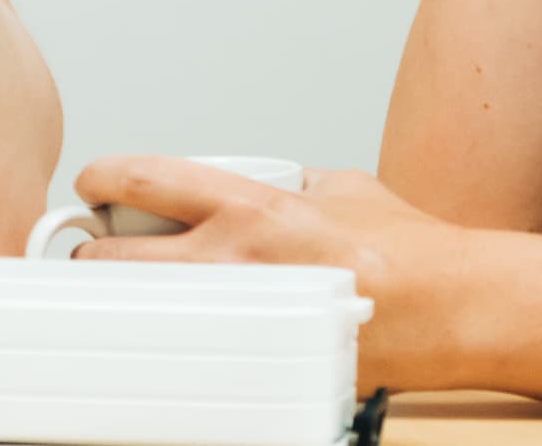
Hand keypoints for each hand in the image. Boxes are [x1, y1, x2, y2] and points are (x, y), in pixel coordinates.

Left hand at [67, 157, 458, 388]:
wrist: (448, 307)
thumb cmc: (408, 245)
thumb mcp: (341, 185)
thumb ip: (288, 181)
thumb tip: (258, 179)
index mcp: (251, 205)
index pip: (142, 178)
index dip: (101, 178)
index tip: (95, 183)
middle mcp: (232, 260)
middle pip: (111, 256)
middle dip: (93, 253)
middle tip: (98, 253)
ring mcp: (237, 318)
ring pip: (135, 313)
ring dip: (125, 302)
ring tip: (134, 298)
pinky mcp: (250, 363)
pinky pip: (183, 356)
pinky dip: (170, 346)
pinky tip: (175, 342)